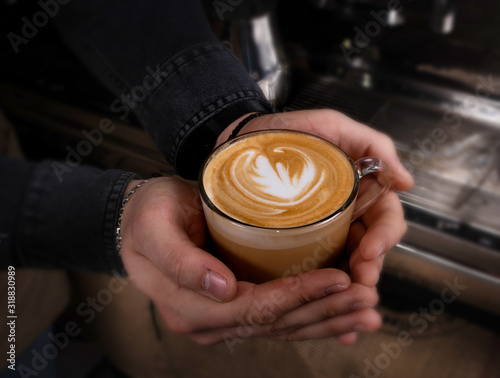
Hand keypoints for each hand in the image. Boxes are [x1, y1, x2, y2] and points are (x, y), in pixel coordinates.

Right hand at [119, 176, 380, 345]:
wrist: (139, 221)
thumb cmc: (146, 217)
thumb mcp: (154, 228)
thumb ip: (181, 260)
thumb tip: (222, 288)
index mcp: (189, 307)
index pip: (256, 307)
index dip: (299, 295)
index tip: (338, 278)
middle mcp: (209, 322)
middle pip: (278, 323)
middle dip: (326, 312)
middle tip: (368, 300)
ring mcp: (223, 320)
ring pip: (284, 327)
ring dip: (328, 320)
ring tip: (367, 314)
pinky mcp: (236, 308)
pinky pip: (279, 319)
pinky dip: (313, 317)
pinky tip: (341, 315)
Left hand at [218, 109, 413, 287]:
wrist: (244, 141)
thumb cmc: (289, 131)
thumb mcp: (333, 127)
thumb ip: (373, 146)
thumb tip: (408, 182)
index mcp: (361, 191)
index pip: (384, 219)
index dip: (384, 237)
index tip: (370, 251)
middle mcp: (347, 215)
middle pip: (369, 248)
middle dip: (369, 268)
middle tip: (361, 283)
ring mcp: (323, 232)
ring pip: (346, 264)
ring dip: (350, 287)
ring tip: (345, 305)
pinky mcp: (298, 243)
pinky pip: (315, 269)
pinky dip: (323, 291)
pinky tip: (326, 311)